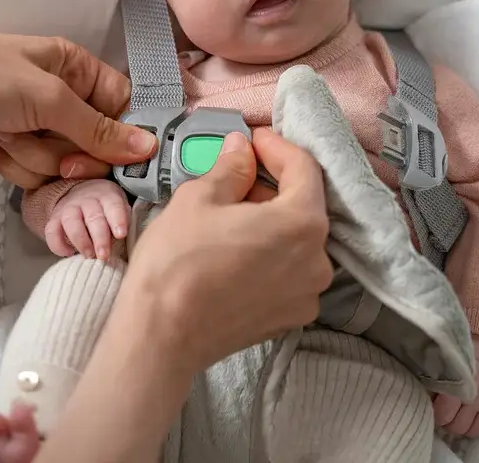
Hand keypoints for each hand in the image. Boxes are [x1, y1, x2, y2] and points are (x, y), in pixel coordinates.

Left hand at [0, 33, 156, 185]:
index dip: (128, 135)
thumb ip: (99, 128)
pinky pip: (39, 174)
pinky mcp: (18, 151)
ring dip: (38, 158)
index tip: (127, 160)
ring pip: (68, 163)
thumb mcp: (48, 97)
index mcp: (79, 70)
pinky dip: (18, 166)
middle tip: (61, 158)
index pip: (125, 106)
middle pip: (99, 144)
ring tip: (6, 135)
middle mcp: (65, 98)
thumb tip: (148, 147)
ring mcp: (41, 127)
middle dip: (76, 154)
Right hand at [45, 180, 130, 259]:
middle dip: (99, 238)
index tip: (121, 234)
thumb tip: (124, 238)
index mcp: (107, 195)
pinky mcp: (54, 218)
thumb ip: (123, 219)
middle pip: (93, 217)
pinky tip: (68, 253)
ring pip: (72, 223)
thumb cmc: (106, 207)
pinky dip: (58, 245)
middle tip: (104, 255)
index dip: (117, 220)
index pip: (113, 205)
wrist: (81, 193)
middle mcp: (87, 199)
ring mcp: (69, 208)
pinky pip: (52, 232)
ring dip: (81, 242)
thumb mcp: (119, 206)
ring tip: (89, 256)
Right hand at [120, 128, 334, 370]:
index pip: (304, 168)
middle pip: (303, 203)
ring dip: (270, 216)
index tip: (252, 140)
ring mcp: (308, 293)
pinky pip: (289, 268)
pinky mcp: (292, 316)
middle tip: (236, 171)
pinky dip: (270, 249)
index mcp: (302, 223)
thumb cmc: (176, 263)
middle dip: (272, 182)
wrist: (160, 337)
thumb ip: (231, 167)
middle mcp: (318, 260)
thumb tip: (242, 149)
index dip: (276, 147)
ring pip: (296, 237)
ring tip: (232, 210)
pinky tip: (236, 246)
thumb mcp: (199, 198)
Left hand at [433, 334, 478, 437]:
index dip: (436, 414)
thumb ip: (433, 381)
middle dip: (451, 422)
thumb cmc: (459, 348)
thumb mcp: (441, 362)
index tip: (434, 407)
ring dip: (469, 426)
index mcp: (457, 388)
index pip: (443, 417)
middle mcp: (477, 399)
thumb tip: (423, 396)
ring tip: (463, 416)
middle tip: (448, 412)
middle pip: (460, 427)